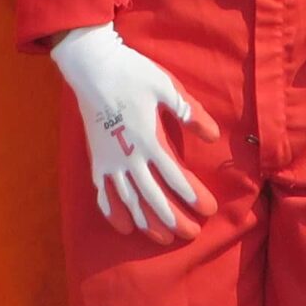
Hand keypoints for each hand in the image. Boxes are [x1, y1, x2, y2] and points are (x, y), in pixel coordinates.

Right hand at [50, 22, 220, 245]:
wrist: (92, 67)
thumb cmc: (133, 74)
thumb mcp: (167, 87)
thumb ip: (190, 114)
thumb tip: (213, 137)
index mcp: (150, 140)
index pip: (176, 177)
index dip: (194, 196)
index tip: (209, 210)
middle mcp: (129, 157)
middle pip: (155, 198)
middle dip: (175, 219)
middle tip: (192, 233)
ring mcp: (110, 162)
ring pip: (130, 202)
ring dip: (148, 223)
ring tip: (164, 238)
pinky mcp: (96, 160)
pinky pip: (104, 194)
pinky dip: (114, 213)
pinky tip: (125, 227)